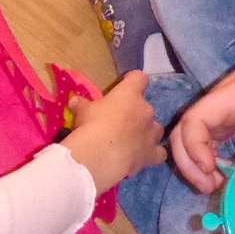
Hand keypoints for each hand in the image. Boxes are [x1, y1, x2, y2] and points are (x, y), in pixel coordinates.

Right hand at [62, 71, 165, 196]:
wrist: (101, 155)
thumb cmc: (92, 126)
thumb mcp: (83, 111)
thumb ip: (82, 104)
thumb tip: (75, 100)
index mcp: (130, 94)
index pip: (139, 78)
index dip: (133, 80)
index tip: (126, 83)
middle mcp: (146, 111)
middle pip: (146, 107)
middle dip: (136, 113)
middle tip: (121, 121)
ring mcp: (152, 132)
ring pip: (156, 128)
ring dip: (147, 131)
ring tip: (134, 139)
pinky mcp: (152, 153)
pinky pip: (159, 152)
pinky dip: (153, 153)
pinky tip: (144, 155)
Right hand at [167, 48, 234, 193]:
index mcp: (228, 98)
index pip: (194, 121)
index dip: (194, 147)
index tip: (211, 169)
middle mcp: (217, 106)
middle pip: (182, 133)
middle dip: (188, 163)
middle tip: (209, 187)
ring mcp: (221, 113)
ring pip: (191, 140)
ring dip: (195, 165)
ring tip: (215, 186)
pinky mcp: (228, 121)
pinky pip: (207, 143)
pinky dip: (209, 161)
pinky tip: (223, 175)